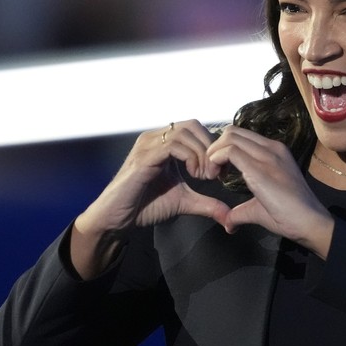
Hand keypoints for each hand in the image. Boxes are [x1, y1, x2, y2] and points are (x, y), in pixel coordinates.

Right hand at [77, 120, 230, 235]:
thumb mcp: (184, 202)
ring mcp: (147, 146)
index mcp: (164, 143)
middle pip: (192, 125)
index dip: (213, 146)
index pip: (195, 129)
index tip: (221, 171)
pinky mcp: (143, 158)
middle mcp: (154, 139)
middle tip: (215, 173)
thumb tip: (229, 216)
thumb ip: (207, 204)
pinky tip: (194, 175)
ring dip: (201, 154)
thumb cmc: (145, 206)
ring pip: (184, 133)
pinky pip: (172, 146)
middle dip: (210, 147)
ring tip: (205, 176)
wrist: (116, 219)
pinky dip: (190, 158)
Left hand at [206, 125, 334, 257]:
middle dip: (214, 147)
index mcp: (274, 152)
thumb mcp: (259, 207)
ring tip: (211, 174)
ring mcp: (267, 156)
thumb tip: (229, 224)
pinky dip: (215, 160)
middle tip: (211, 170)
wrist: (310, 223)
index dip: (223, 149)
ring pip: (229, 137)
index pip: (241, 136)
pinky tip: (216, 177)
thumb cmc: (289, 216)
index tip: (219, 170)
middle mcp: (272, 148)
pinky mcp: (260, 168)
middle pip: (232, 131)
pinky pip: (230, 151)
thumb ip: (241, 211)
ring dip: (213, 153)